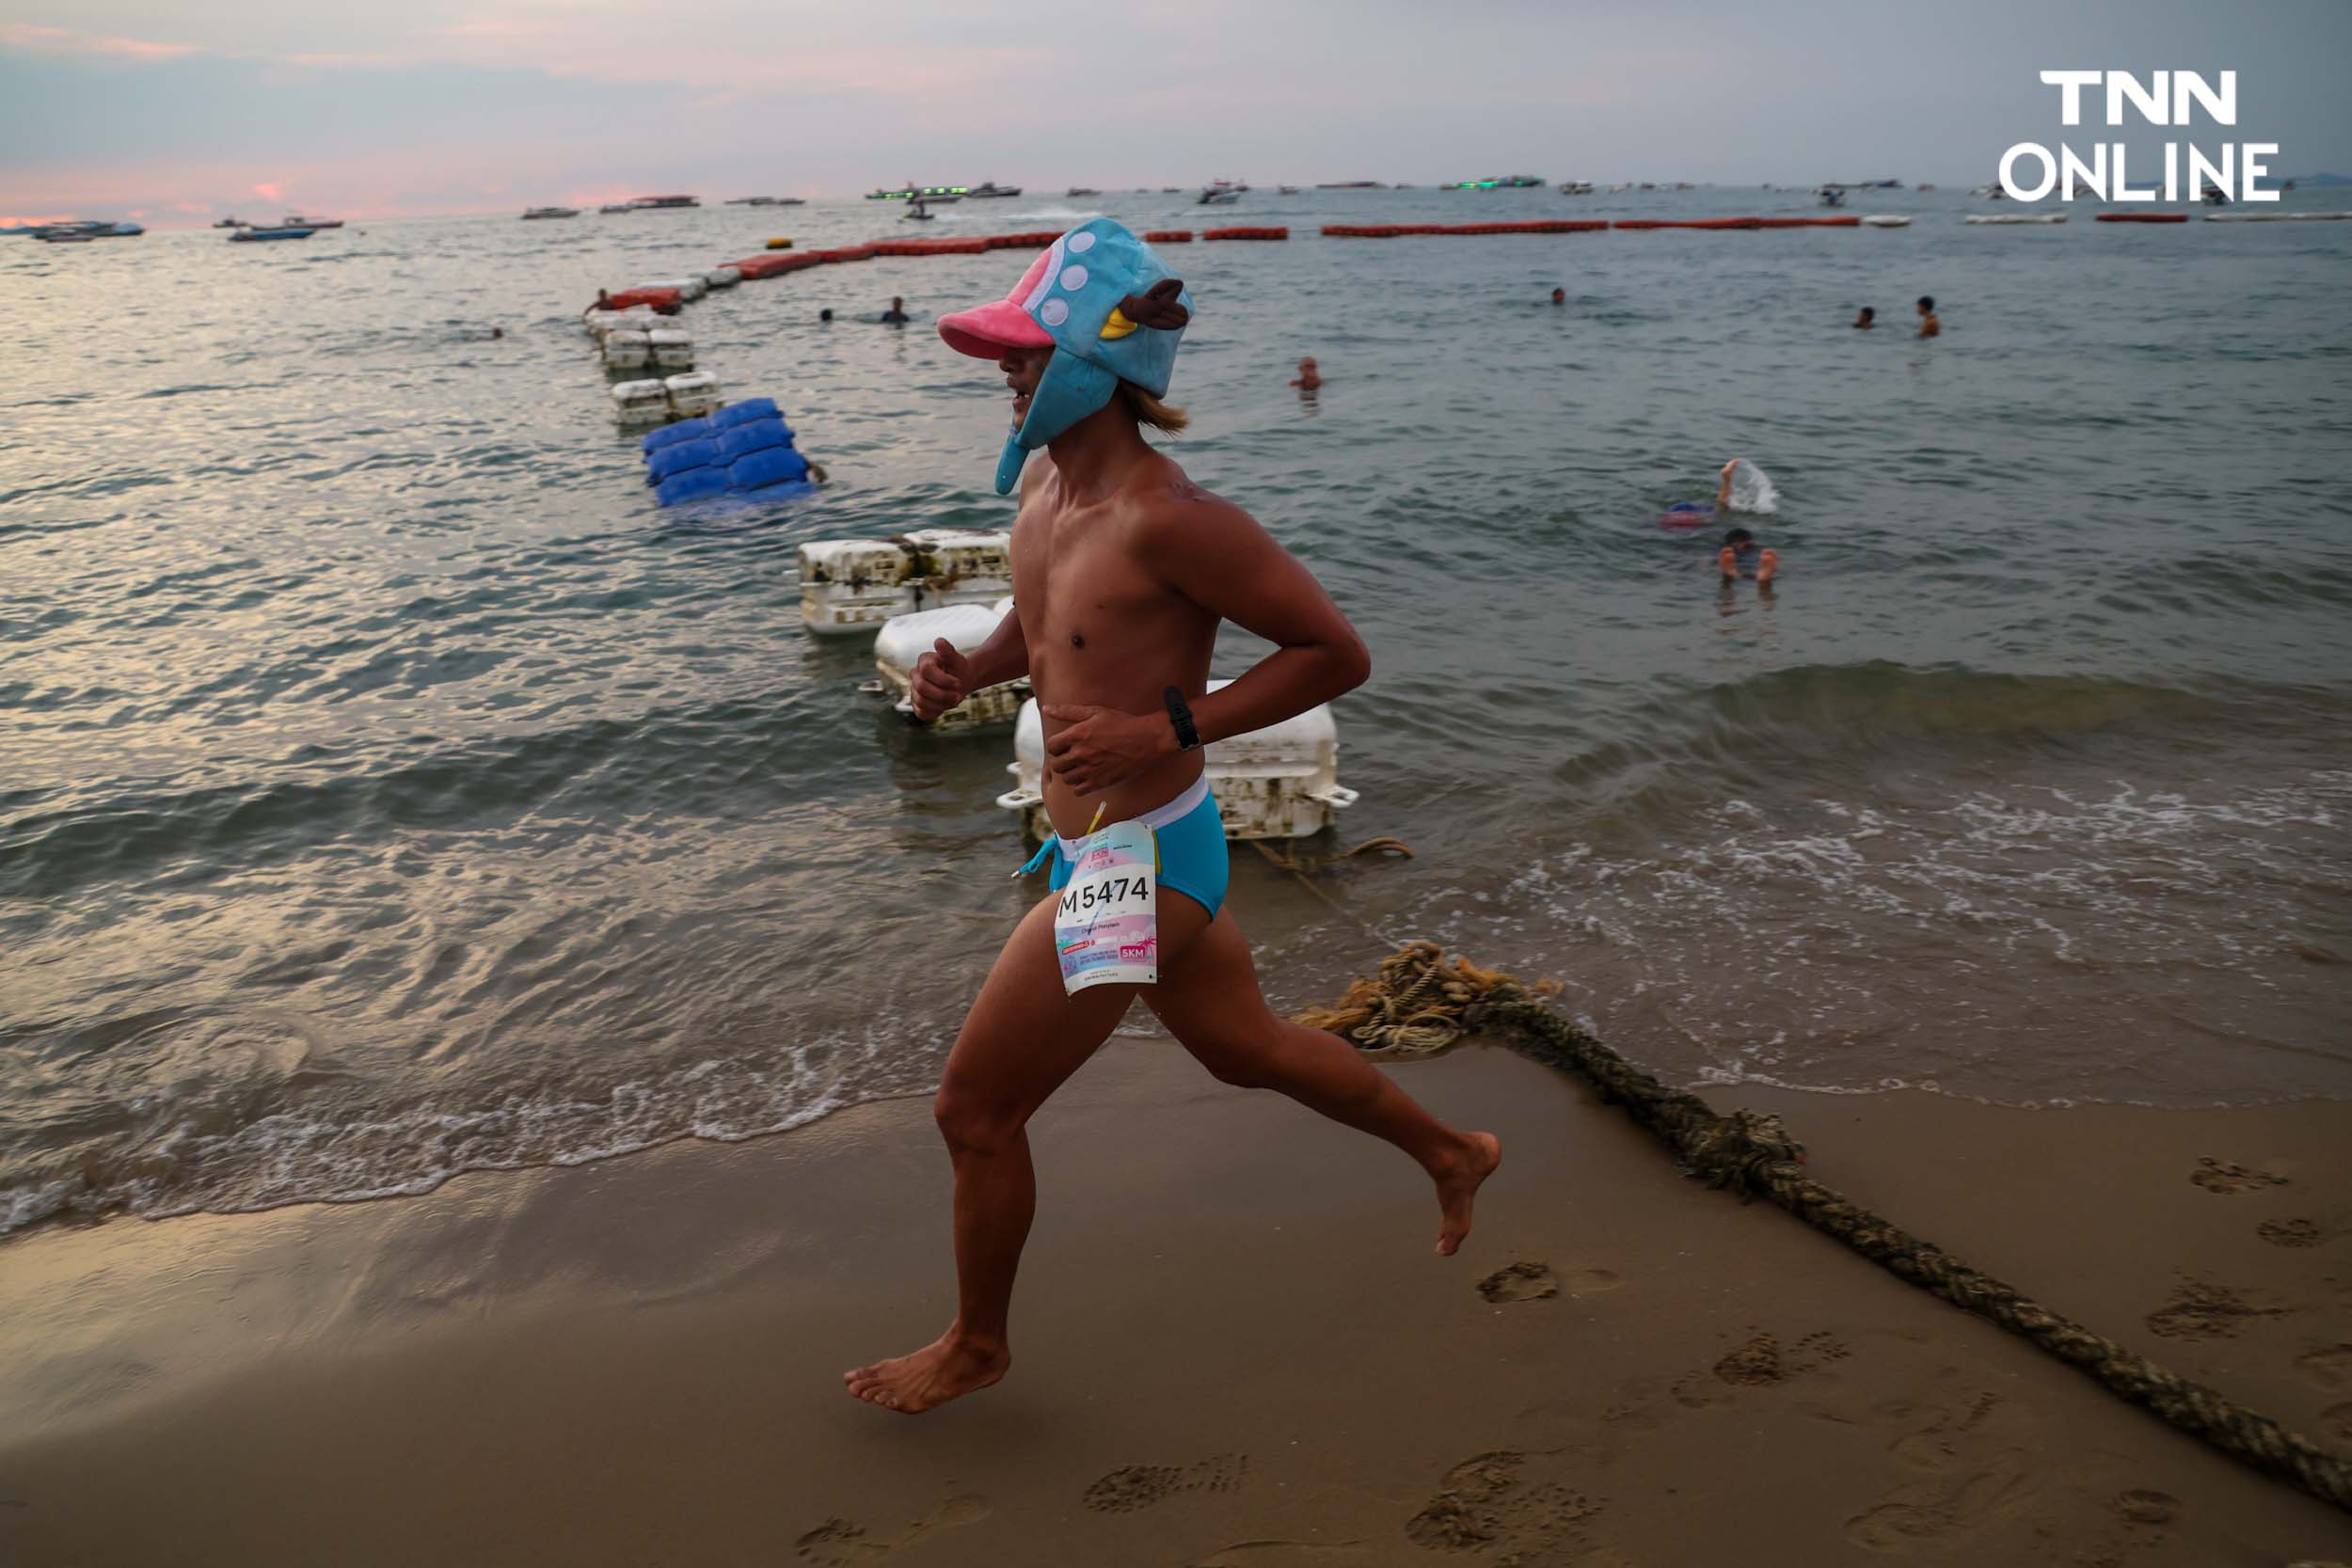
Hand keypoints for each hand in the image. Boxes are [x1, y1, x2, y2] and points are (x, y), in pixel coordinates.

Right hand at [910, 638, 969, 719]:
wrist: (960, 683)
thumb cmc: (958, 669)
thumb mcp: (958, 660)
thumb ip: (949, 651)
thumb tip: (938, 641)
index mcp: (924, 660)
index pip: (927, 670)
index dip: (943, 679)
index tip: (959, 683)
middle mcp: (915, 674)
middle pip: (921, 687)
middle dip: (942, 694)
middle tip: (958, 696)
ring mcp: (914, 689)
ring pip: (920, 701)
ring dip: (941, 704)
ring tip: (954, 700)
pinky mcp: (916, 704)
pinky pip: (921, 713)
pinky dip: (936, 712)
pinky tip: (945, 706)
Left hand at [1041, 703, 1173, 794]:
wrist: (1147, 740)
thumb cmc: (1122, 724)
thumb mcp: (1095, 712)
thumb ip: (1067, 711)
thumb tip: (1046, 708)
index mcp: (1077, 735)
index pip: (1051, 747)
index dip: (1057, 746)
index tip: (1065, 745)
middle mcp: (1080, 754)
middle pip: (1057, 765)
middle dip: (1062, 760)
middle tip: (1072, 757)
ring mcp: (1090, 770)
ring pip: (1066, 778)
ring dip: (1070, 773)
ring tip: (1080, 767)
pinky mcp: (1100, 782)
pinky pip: (1078, 790)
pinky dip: (1079, 786)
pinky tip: (1088, 777)